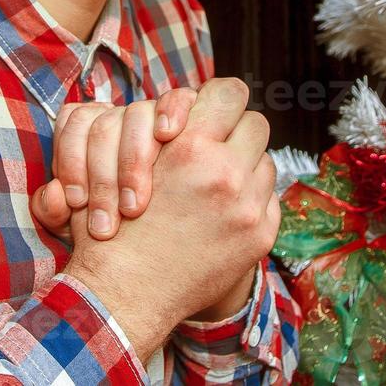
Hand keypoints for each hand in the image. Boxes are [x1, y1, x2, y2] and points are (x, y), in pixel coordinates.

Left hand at [32, 88, 197, 240]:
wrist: (167, 239)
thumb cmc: (121, 228)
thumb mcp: (83, 227)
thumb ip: (57, 213)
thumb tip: (53, 194)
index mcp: (91, 129)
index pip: (73, 124)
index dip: (71, 161)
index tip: (77, 201)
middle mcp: (121, 116)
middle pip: (103, 127)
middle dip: (101, 180)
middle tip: (104, 226)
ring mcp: (154, 112)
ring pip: (137, 114)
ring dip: (133, 161)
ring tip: (133, 208)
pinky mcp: (190, 112)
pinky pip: (178, 97)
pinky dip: (170, 110)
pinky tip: (166, 134)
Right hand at [58, 78, 279, 362]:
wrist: (126, 292)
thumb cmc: (116, 224)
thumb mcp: (126, 160)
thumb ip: (168, 128)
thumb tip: (196, 104)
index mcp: (189, 147)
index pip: (228, 94)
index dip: (219, 99)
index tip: (211, 111)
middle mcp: (225, 173)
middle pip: (255, 123)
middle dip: (236, 130)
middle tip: (217, 143)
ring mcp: (248, 207)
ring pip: (265, 161)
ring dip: (245, 165)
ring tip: (217, 181)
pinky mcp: (260, 235)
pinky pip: (269, 198)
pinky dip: (251, 199)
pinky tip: (224, 211)